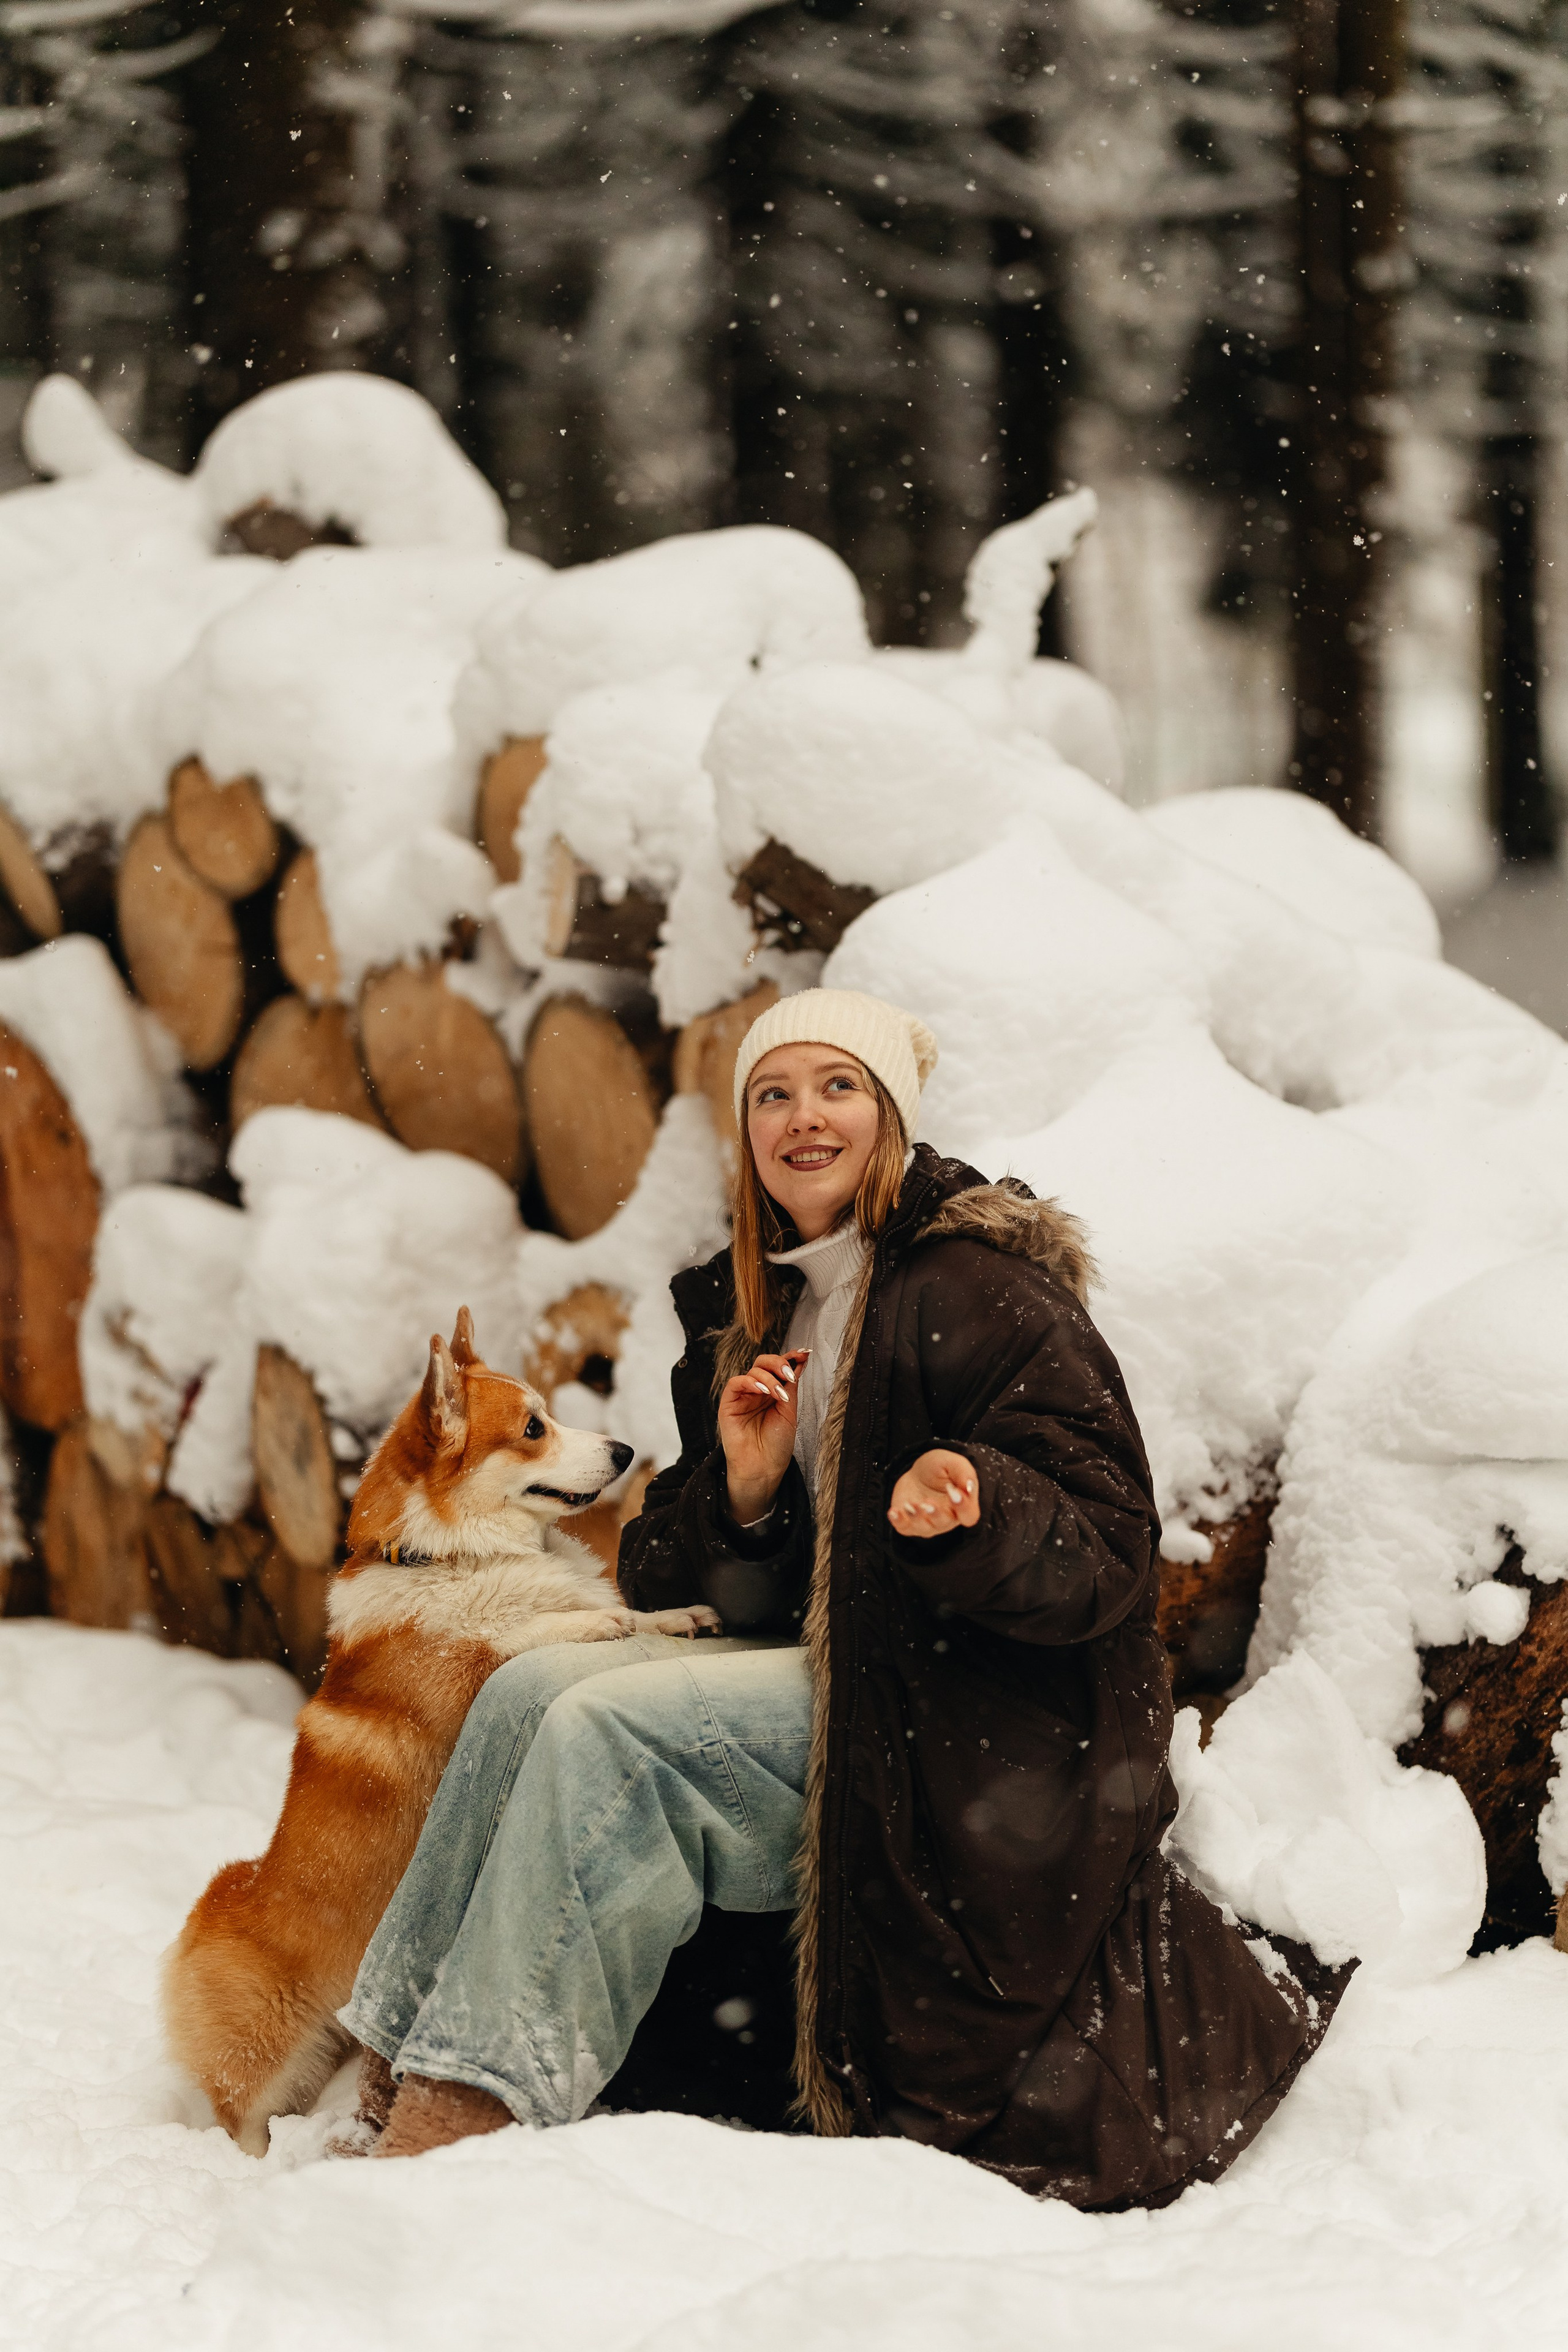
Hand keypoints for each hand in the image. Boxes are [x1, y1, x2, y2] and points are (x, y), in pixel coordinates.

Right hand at [717, 1350, 808, 1523]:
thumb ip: (790, 1385)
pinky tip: (762, 1390)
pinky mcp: (729, 1403)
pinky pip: (736, 1383)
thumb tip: (800, 1359)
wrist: (763, 1468)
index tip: (804, 1353)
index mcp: (773, 1391)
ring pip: (753, 1371)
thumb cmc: (777, 1444)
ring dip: (769, 1378)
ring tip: (779, 1395)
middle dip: (779, 1363)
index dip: (791, 1357)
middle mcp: (758, 1390)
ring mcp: (743, 1396)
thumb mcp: (789, 1410)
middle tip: (790, 1373)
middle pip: (764, 1363)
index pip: (779, 1367)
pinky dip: (750, 1382)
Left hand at [888, 1449, 979, 1539]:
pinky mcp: (909, 1523)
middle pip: (945, 1523)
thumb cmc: (940, 1468)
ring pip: (925, 1528)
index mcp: (963, 1505)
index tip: (953, 1492)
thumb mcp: (954, 1462)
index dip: (963, 1507)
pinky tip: (894, 1511)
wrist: (918, 1472)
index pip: (969, 1516)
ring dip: (917, 1517)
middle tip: (927, 1501)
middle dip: (935, 1513)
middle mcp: (947, 1518)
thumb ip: (965, 1473)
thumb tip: (969, 1487)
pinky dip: (898, 1521)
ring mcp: (927, 1523)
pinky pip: (904, 1528)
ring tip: (910, 1504)